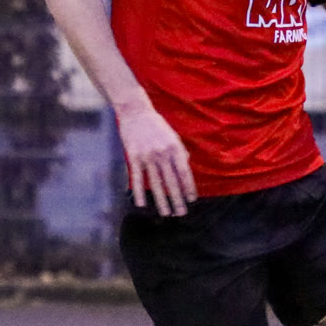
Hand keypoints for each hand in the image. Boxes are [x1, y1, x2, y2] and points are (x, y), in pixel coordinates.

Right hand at [117, 97, 195, 215]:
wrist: (135, 112)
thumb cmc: (156, 124)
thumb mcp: (173, 135)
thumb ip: (180, 151)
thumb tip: (186, 165)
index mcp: (175, 148)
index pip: (184, 172)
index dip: (189, 187)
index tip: (192, 200)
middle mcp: (162, 154)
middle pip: (172, 182)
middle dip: (178, 200)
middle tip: (182, 214)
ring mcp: (147, 157)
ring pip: (156, 184)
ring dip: (162, 201)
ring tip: (167, 214)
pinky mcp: (133, 157)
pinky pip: (137, 179)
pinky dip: (138, 193)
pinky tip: (142, 205)